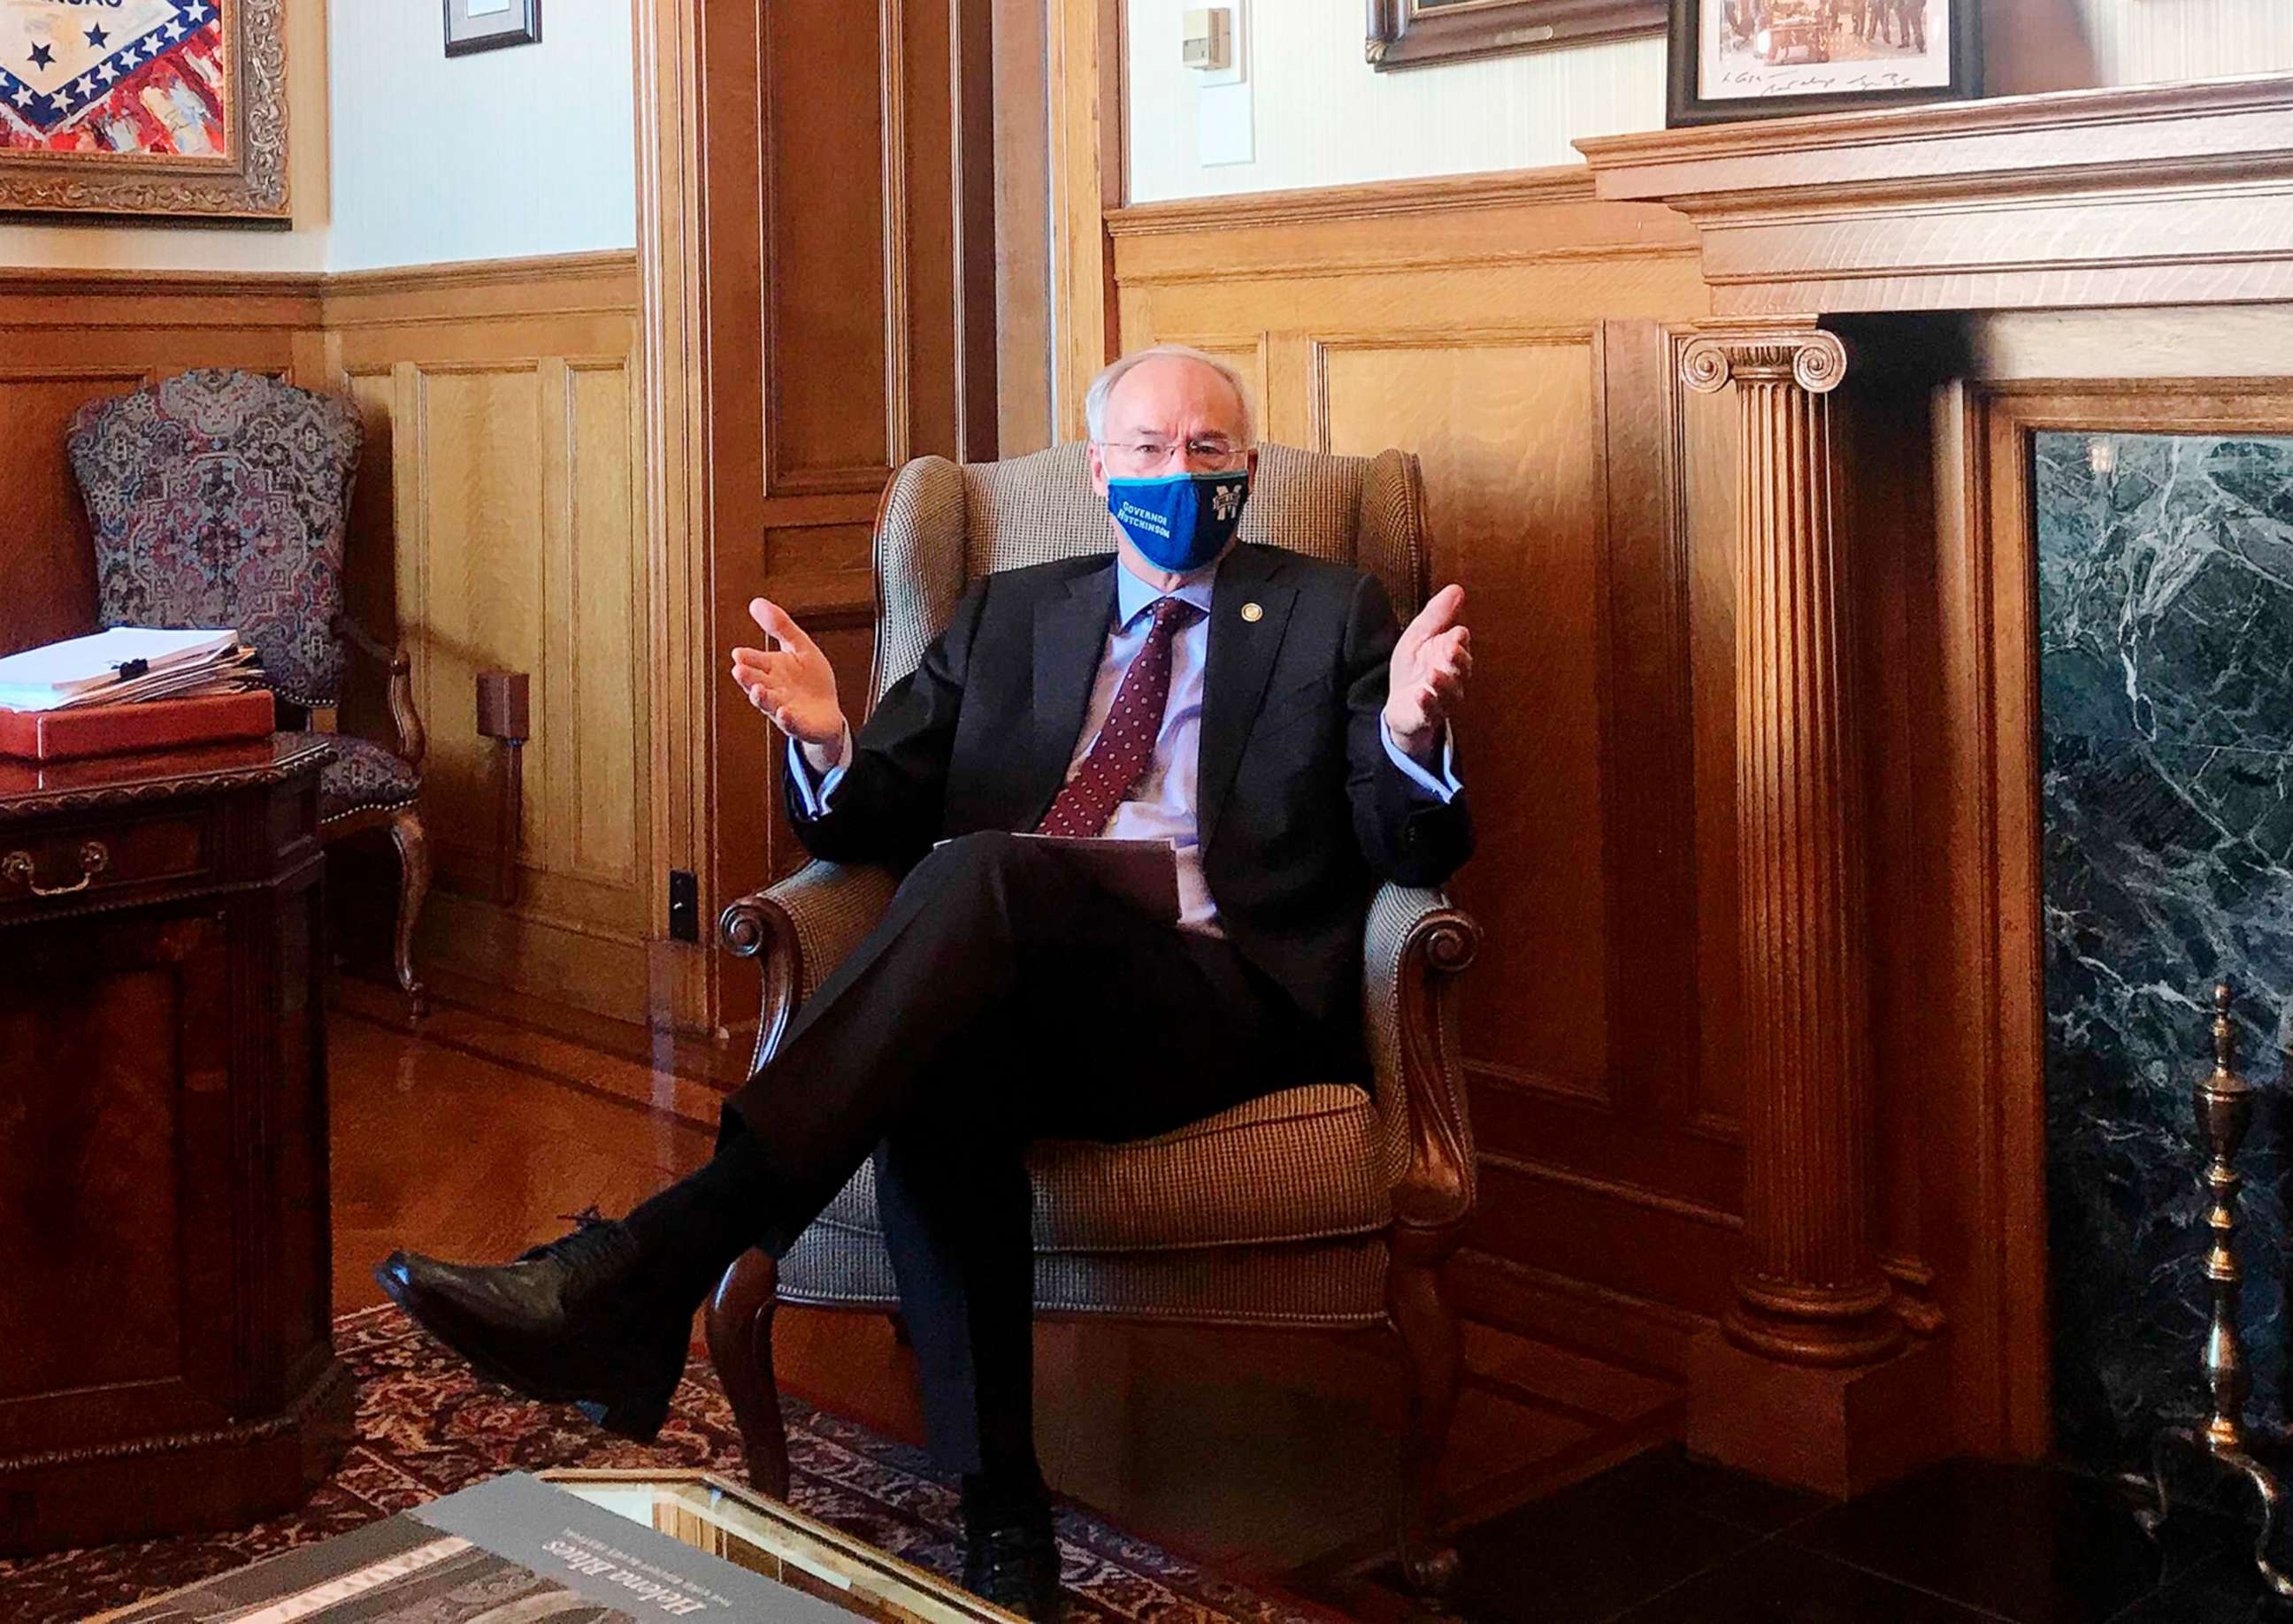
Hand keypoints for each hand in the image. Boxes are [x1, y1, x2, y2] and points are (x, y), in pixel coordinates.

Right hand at [731, 598, 846, 764]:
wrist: (827, 713)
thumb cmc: (810, 680)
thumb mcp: (800, 647)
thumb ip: (780, 626)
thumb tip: (755, 602)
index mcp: (771, 669)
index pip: (755, 661)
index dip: (747, 658)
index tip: (739, 654)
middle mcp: (773, 689)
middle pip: (756, 682)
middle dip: (748, 678)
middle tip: (739, 670)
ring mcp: (783, 708)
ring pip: (769, 703)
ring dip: (762, 698)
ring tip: (758, 690)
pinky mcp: (799, 725)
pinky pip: (791, 723)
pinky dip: (787, 718)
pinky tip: (784, 711)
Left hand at [1384, 583, 1469, 763]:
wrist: (1400, 703)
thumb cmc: (1414, 666)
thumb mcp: (1419, 636)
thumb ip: (1436, 614)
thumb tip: (1457, 588)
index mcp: (1452, 654)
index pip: (1460, 645)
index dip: (1458, 641)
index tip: (1456, 633)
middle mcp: (1453, 677)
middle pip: (1461, 669)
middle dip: (1457, 660)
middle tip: (1450, 649)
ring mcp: (1442, 699)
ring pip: (1450, 693)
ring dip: (1443, 683)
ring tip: (1433, 673)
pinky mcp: (1426, 716)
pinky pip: (1431, 712)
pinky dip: (1427, 704)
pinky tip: (1420, 694)